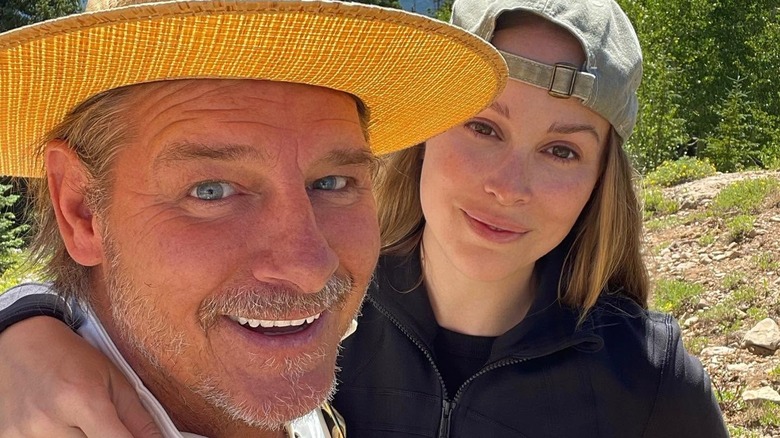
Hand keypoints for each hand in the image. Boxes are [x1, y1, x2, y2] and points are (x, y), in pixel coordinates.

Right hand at [0, 317, 162, 436]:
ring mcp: (25, 432)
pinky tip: (57, 422)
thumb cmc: (73, 357)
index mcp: (82, 399)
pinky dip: (60, 437)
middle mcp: (49, 419)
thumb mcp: (116, 380)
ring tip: (77, 417)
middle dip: (105, 435)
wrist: (23, 342)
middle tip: (101, 419)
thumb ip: (139, 418)